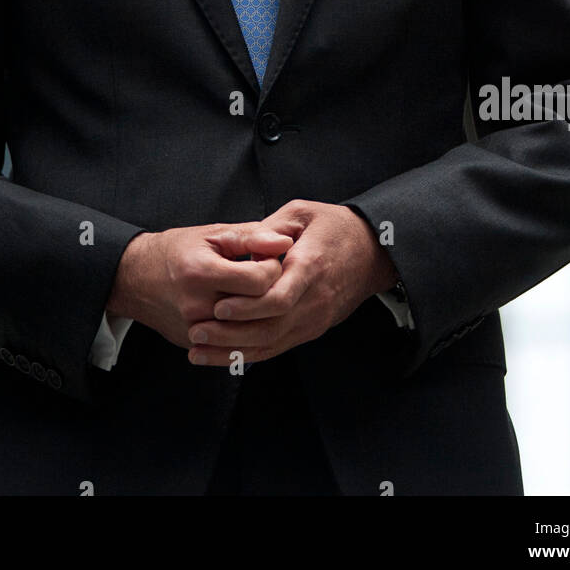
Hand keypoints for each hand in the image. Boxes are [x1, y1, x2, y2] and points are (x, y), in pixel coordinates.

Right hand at [106, 222, 293, 350]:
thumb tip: (285, 243)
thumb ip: (251, 237)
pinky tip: (241, 311)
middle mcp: (196, 306)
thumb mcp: (212, 234)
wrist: (136, 278)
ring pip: (247, 330)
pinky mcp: (192, 343)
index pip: (259, 281)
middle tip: (265, 276)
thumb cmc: (177, 250)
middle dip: (270, 290)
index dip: (273, 268)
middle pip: (256, 308)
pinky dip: (243, 327)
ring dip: (259, 312)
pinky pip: (231, 343)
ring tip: (253, 292)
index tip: (268, 260)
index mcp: (202, 273)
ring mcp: (193, 330)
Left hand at [186, 199, 398, 367]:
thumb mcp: (303, 213)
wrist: (372, 252)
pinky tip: (224, 357)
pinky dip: (250, 354)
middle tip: (197, 331)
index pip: (280, 297)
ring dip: (234, 350)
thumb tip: (245, 243)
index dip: (248, 306)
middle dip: (231, 333)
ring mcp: (314, 319)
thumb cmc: (334, 227)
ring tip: (199, 350)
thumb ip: (272, 228)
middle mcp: (314, 300)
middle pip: (271, 327)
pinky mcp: (312, 329)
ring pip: (272, 343)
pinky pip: (279, 347)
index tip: (219, 307)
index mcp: (311, 267)